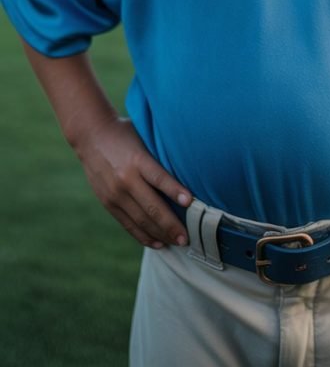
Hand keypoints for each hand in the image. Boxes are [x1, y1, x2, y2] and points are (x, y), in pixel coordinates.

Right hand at [75, 116, 192, 248]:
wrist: (91, 135)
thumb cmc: (125, 133)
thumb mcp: (144, 137)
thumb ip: (160, 155)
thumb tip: (189, 167)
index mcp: (137, 160)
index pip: (159, 178)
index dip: (175, 191)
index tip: (191, 203)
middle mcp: (125, 179)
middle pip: (152, 207)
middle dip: (171, 225)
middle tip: (188, 238)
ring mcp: (114, 194)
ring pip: (141, 220)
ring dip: (161, 234)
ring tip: (177, 242)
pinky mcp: (108, 203)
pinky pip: (128, 224)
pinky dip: (144, 236)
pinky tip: (158, 243)